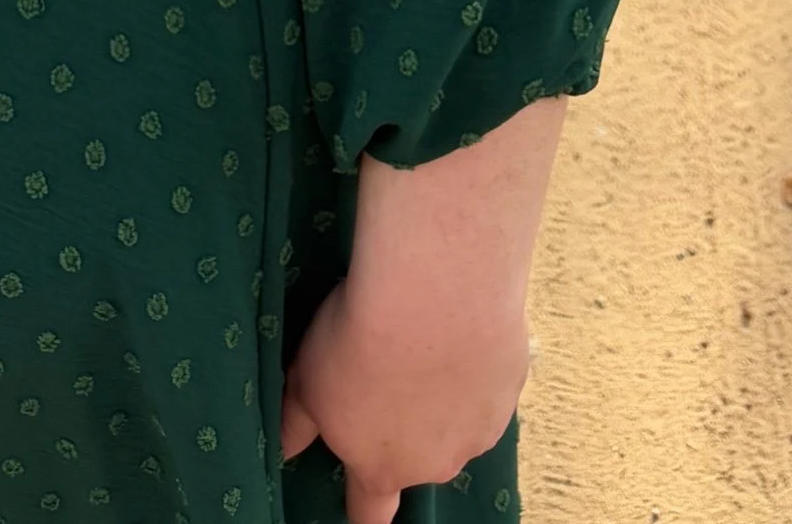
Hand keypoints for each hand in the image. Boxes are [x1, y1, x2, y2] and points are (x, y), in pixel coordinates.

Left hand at [278, 272, 529, 523]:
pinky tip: (459, 329)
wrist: (433, 291)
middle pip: (417, 460)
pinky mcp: (508, 392)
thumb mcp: (306, 381)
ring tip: (425, 342)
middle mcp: (434, 464)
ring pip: (455, 423)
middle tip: (390, 376)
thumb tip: (283, 449)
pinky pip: (487, 386)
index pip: (370, 513)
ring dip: (442, 397)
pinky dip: (473, 366)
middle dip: (405, 429)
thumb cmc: (361, 339)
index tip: (363, 503)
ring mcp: (477, 431)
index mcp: (381, 469)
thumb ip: (296, 423)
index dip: (364, 509)